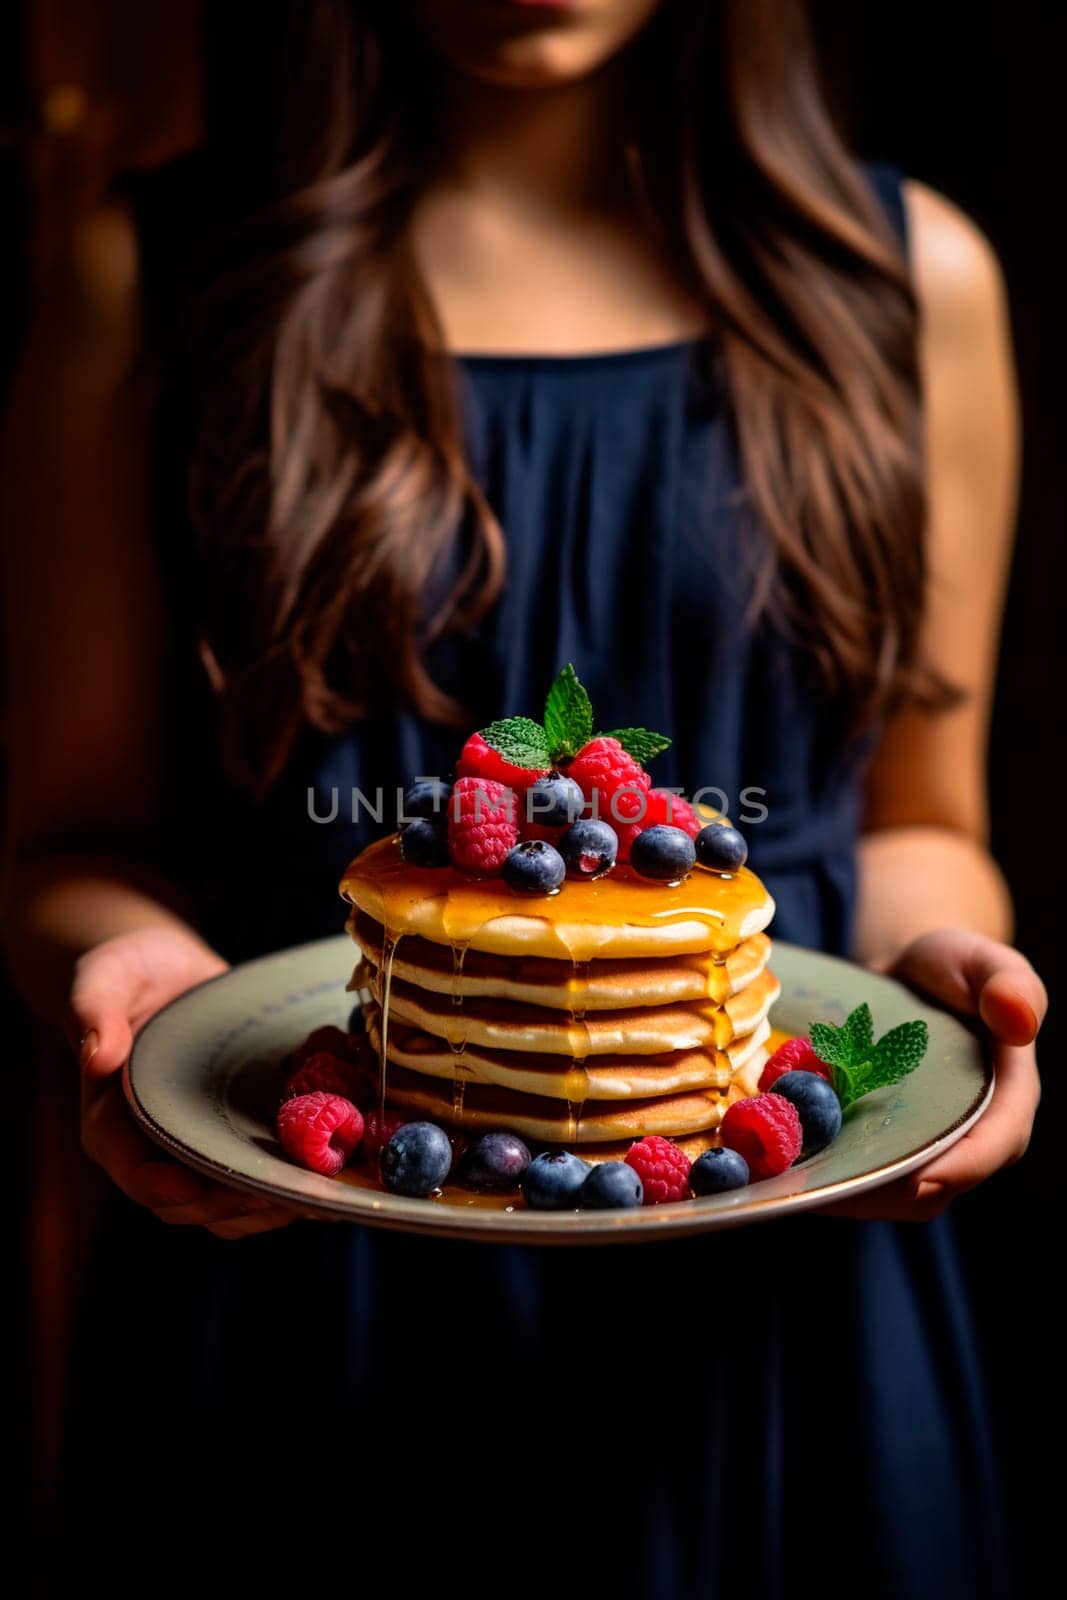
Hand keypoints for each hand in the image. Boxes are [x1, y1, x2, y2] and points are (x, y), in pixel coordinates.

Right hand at [70, 927, 299, 1238]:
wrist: (162, 973)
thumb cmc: (126, 973)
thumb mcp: (105, 979)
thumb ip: (94, 1011)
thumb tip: (97, 1053)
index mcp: (111, 1123)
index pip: (133, 1171)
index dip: (163, 1188)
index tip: (198, 1187)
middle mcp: (150, 1148)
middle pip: (187, 1204)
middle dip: (233, 1205)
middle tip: (283, 1192)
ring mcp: (194, 1149)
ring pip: (225, 1207)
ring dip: (268, 1208)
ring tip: (314, 1192)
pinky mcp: (231, 1139)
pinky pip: (253, 1184)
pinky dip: (286, 1187)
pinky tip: (327, 1175)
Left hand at [822, 927, 1043, 1221]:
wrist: (911, 973)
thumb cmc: (954, 965)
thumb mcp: (982, 960)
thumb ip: (1007, 983)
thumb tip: (1019, 1017)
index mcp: (1009, 1098)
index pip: (994, 1146)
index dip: (957, 1168)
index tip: (913, 1177)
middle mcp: (974, 1136)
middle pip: (938, 1185)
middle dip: (886, 1192)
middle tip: (832, 1185)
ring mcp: (931, 1147)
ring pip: (897, 1193)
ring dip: (850, 1192)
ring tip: (801, 1179)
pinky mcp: (893, 1146)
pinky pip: (867, 1176)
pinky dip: (831, 1176)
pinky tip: (789, 1166)